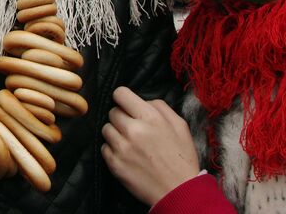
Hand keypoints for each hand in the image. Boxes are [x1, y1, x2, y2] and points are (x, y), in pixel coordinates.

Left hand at [101, 86, 199, 206]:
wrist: (179, 190)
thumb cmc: (181, 157)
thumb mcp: (179, 124)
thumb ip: (159, 106)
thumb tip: (142, 101)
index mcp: (150, 117)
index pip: (120, 94)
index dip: (123, 98)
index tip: (126, 105)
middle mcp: (133, 130)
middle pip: (112, 112)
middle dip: (121, 117)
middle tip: (132, 127)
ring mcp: (122, 148)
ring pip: (106, 129)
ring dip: (115, 132)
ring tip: (129, 141)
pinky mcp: (115, 164)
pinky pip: (104, 147)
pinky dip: (113, 149)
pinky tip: (126, 154)